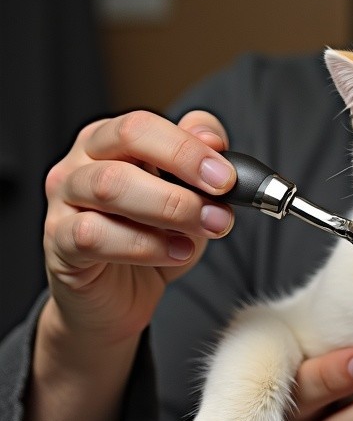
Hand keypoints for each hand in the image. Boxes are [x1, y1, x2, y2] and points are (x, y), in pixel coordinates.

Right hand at [41, 109, 236, 342]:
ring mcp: (63, 202)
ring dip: (171, 208)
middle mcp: (80, 162)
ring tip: (208, 227)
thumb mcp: (189, 193)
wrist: (120, 296)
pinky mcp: (58, 244)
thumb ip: (201, 158)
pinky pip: (94, 235)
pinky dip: (146, 245)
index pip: (145, 124)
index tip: (227, 175)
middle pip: (127, 138)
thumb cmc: (154, 235)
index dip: (189, 145)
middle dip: (183, 164)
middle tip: (220, 200)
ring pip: (110, 186)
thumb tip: (211, 139)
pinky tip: (177, 252)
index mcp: (109, 140)